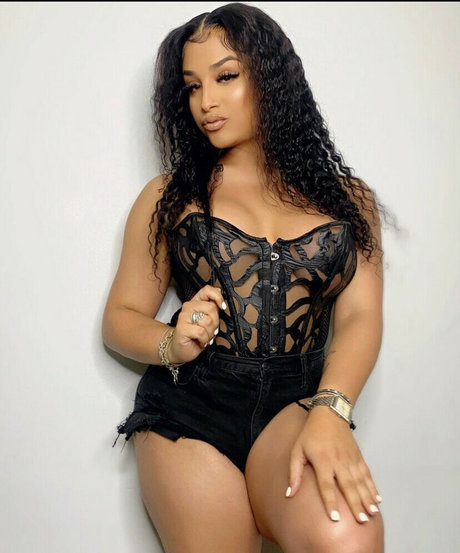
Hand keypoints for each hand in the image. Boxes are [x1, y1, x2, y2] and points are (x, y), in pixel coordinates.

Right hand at [167, 285, 225, 363]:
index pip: (207, 290)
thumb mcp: (207, 319)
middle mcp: (188, 307)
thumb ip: (212, 306)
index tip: (222, 307)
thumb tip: (219, 291)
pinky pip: (201, 332)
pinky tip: (200, 341)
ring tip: (204, 336)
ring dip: (209, 333)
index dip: (218, 297)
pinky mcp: (182, 328)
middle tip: (210, 330)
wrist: (183, 350)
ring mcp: (184, 317)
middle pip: (211, 308)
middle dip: (215, 322)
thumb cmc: (195, 336)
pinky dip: (204, 339)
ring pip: (207, 321)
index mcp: (195, 302)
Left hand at [286, 404, 381, 522]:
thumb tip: (289, 493)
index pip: (326, 485)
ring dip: (367, 498)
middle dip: (356, 504)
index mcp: (322, 460)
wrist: (329, 414)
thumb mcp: (297, 450)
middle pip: (348, 486)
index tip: (335, 518)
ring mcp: (350, 459)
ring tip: (372, 514)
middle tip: (362, 521)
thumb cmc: (310, 434)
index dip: (331, 502)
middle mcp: (338, 461)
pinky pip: (367, 474)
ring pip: (360, 482)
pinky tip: (377, 499)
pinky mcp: (358, 456)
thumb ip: (294, 473)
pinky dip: (373, 487)